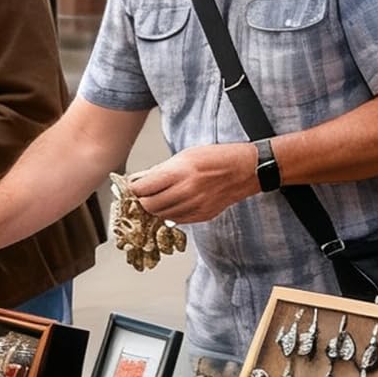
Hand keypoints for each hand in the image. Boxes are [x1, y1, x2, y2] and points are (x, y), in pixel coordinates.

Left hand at [124, 141, 257, 227]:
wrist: (246, 170)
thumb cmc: (218, 158)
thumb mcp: (186, 155)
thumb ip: (162, 170)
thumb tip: (141, 179)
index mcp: (180, 172)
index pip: (144, 188)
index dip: (133, 189)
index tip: (131, 187)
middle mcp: (186, 191)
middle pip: (150, 206)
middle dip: (142, 201)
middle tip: (141, 195)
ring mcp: (195, 206)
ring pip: (162, 216)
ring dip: (156, 209)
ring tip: (157, 199)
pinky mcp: (202, 215)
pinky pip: (177, 220)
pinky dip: (171, 214)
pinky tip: (173, 204)